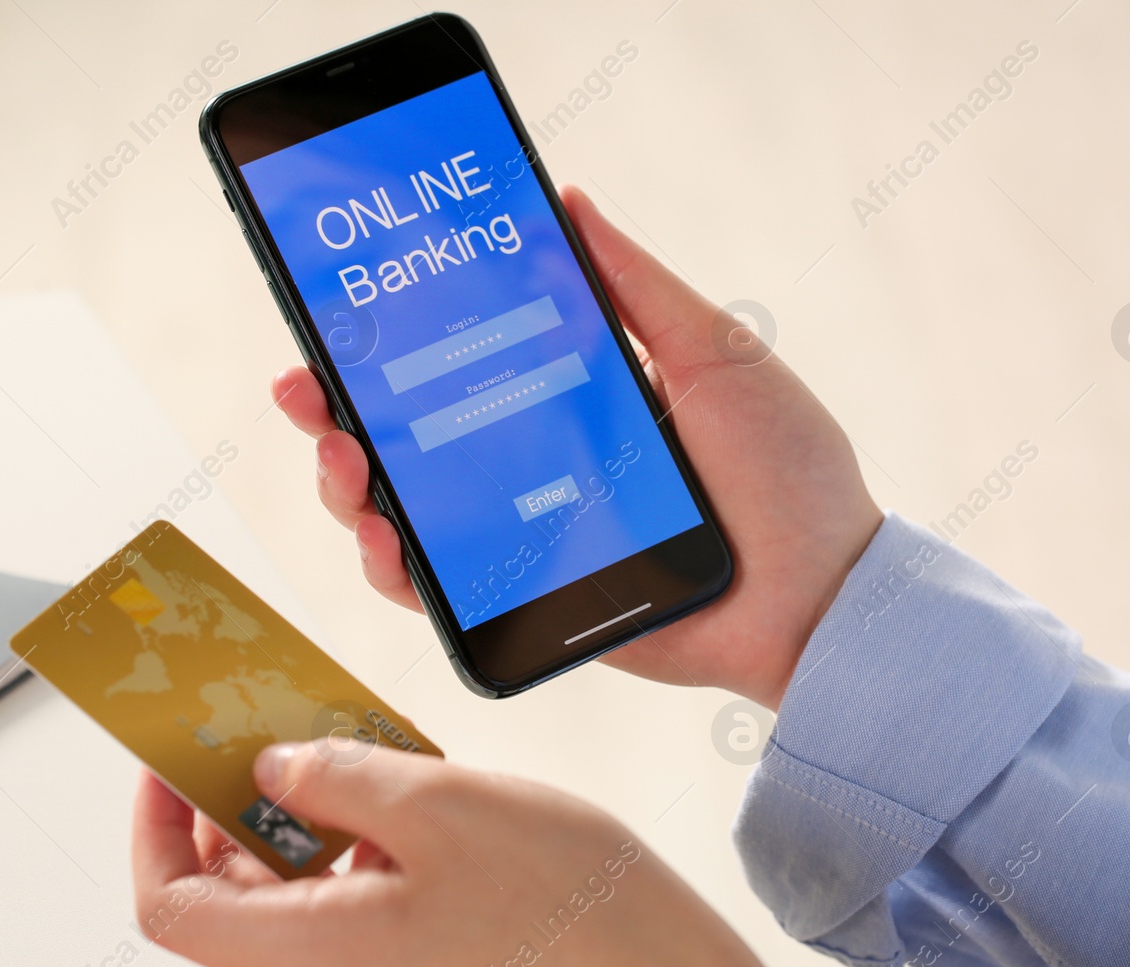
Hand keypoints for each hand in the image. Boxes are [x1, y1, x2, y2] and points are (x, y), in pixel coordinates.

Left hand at [132, 744, 824, 966]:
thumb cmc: (570, 912)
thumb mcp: (439, 804)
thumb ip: (335, 778)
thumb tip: (272, 771)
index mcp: (315, 950)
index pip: (170, 908)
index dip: (151, 830)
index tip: (170, 765)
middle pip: (233, 897)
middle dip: (237, 807)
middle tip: (273, 731)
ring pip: (301, 896)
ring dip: (310, 820)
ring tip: (360, 752)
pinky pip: (356, 906)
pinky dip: (360, 847)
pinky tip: (412, 800)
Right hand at [274, 186, 880, 707]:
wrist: (821, 597)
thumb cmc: (786, 472)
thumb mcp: (715, 354)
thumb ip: (638, 287)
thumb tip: (569, 200)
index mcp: (570, 398)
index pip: (457, 362)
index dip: (390, 340)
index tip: (341, 310)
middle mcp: (534, 464)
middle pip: (408, 436)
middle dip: (340, 410)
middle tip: (308, 388)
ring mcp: (523, 535)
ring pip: (403, 512)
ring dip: (350, 485)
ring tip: (345, 463)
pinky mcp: (528, 603)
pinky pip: (440, 591)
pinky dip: (395, 568)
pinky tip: (385, 538)